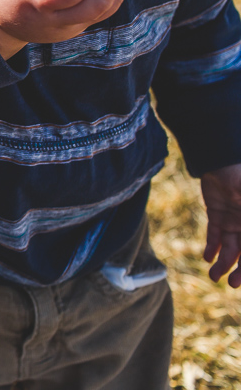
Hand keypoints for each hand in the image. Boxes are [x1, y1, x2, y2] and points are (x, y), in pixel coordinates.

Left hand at [201, 164, 240, 286]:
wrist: (223, 160)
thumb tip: (239, 238)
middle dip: (240, 269)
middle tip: (232, 284)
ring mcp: (235, 220)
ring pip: (229, 247)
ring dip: (223, 262)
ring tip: (213, 276)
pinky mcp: (218, 213)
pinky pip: (215, 234)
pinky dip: (211, 247)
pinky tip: (207, 258)